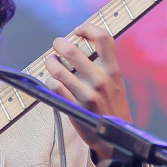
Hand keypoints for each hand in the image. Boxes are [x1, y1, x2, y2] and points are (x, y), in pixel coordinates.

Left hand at [43, 22, 132, 159]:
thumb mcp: (115, 82)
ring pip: (57, 68)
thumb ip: (103, 64)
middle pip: (72, 49)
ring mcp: (87, 94)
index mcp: (113, 70)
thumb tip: (80, 42)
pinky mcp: (75, 108)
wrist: (117, 138)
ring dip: (50, 62)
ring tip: (51, 62)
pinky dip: (49, 81)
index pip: (103, 38)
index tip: (78, 31)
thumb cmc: (112, 105)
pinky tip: (52, 81)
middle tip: (57, 45)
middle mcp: (101, 80)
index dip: (88, 28)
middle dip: (59, 44)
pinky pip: (54, 87)